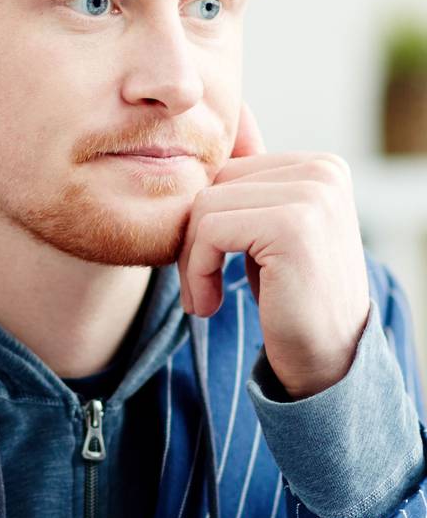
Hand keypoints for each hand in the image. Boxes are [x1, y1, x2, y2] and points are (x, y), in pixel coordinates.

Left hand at [177, 103, 368, 398]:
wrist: (327, 359)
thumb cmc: (288, 297)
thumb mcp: (264, 234)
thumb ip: (244, 194)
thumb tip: (195, 158)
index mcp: (318, 165)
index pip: (225, 171)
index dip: (202, 221)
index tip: (204, 266)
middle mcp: (322, 171)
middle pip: (212, 183)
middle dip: (191, 240)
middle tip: (197, 287)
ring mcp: (313, 195)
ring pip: (203, 206)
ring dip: (190, 261)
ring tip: (202, 298)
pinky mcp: (294, 225)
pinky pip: (210, 230)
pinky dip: (197, 271)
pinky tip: (209, 305)